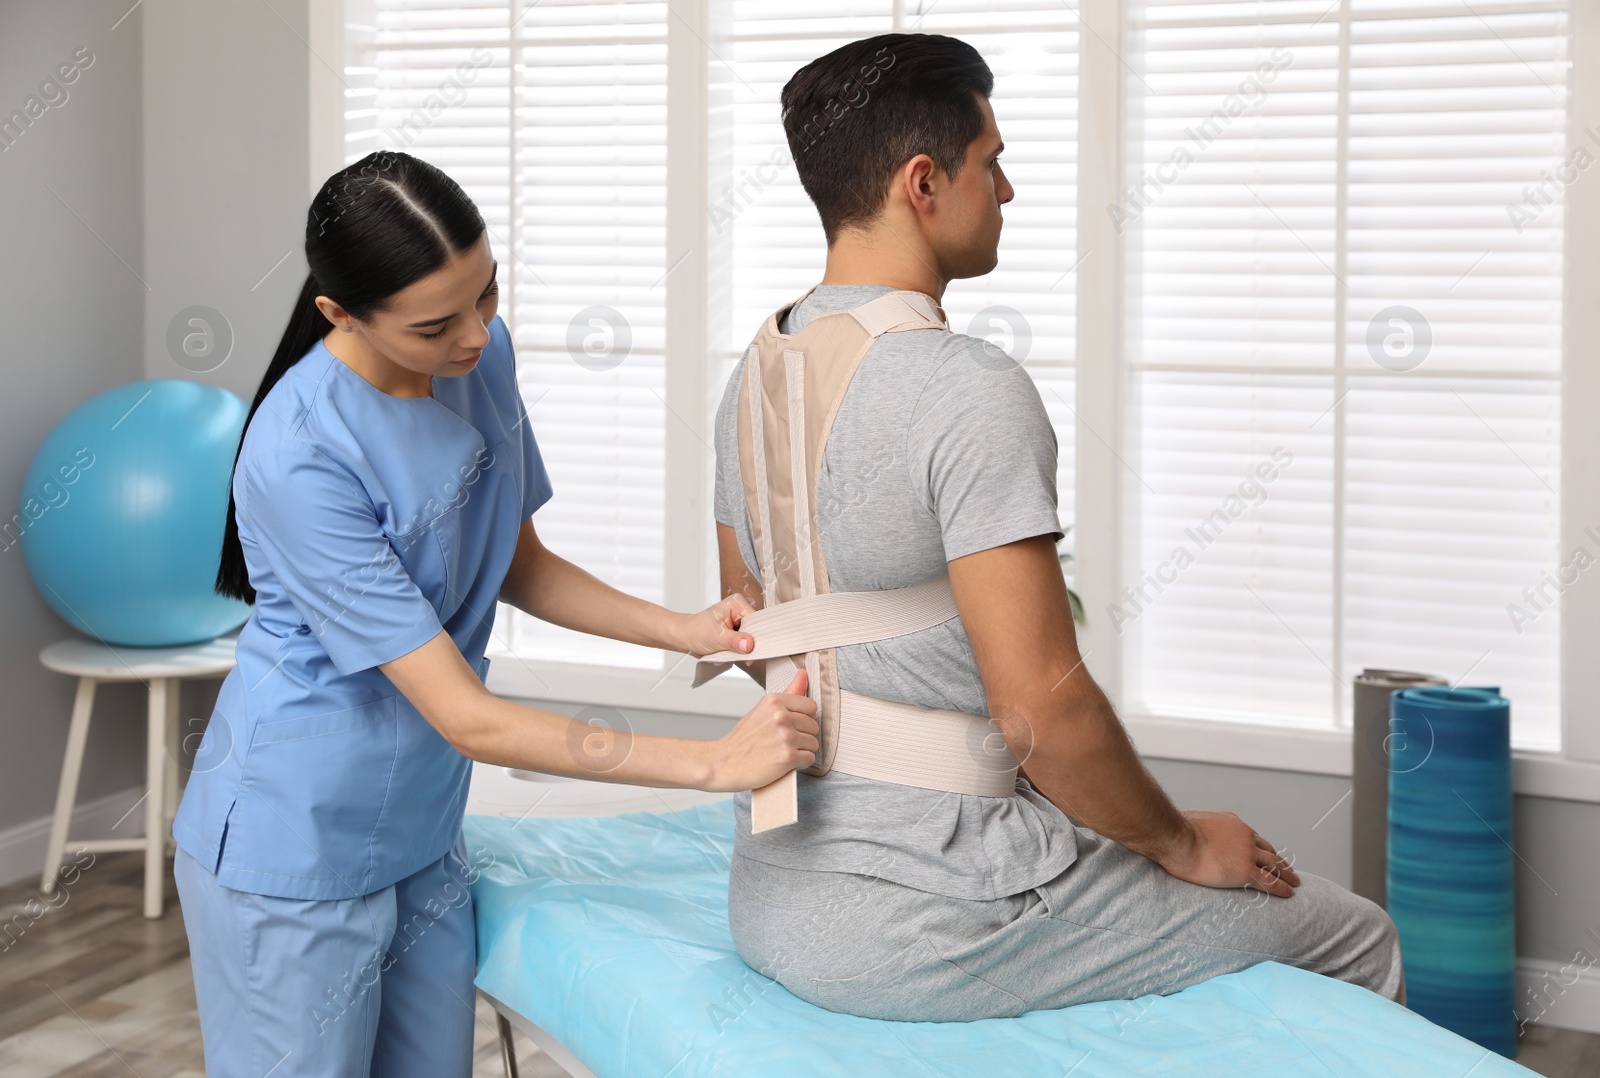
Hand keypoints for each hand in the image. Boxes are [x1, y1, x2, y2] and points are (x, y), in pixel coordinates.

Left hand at [676, 593, 756, 657]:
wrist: (684, 637)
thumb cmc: (695, 631)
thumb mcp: (716, 637)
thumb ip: (734, 641)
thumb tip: (749, 644)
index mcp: (737, 603)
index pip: (756, 621)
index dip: (755, 637)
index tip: (751, 650)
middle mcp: (739, 610)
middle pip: (754, 631)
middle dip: (745, 646)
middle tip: (734, 653)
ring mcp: (738, 621)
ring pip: (750, 640)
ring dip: (739, 650)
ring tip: (724, 651)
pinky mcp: (736, 631)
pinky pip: (744, 644)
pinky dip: (736, 651)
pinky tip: (725, 652)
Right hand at [703, 669, 818, 791]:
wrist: (725, 763)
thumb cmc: (744, 739)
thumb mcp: (763, 709)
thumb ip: (788, 693)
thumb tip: (803, 674)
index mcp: (774, 701)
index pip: (811, 706)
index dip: (803, 719)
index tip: (791, 725)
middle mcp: (781, 716)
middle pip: (814, 726)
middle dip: (803, 736)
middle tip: (783, 741)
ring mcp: (785, 736)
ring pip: (814, 743)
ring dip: (802, 750)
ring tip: (783, 751)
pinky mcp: (788, 756)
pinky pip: (810, 758)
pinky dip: (800, 763)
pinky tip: (785, 761)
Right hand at [1156, 809, 1301, 897]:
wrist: (1177, 838)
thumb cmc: (1175, 831)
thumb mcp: (1190, 821)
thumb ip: (1197, 828)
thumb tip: (1187, 833)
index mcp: (1232, 824)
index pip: (1252, 836)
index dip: (1262, 847)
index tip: (1266, 854)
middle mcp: (1245, 836)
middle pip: (1268, 849)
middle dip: (1279, 859)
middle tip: (1288, 868)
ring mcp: (1247, 853)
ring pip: (1274, 864)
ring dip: (1287, 873)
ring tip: (1295, 881)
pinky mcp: (1246, 872)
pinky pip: (1270, 881)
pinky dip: (1282, 887)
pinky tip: (1289, 893)